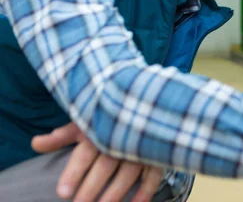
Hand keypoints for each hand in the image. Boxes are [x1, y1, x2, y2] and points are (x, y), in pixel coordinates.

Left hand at [32, 122, 162, 201]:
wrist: (147, 99)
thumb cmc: (111, 113)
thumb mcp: (86, 119)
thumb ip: (63, 134)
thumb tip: (35, 144)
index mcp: (101, 128)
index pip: (85, 153)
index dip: (74, 173)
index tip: (62, 193)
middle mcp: (122, 138)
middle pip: (105, 166)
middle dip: (92, 188)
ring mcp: (141, 146)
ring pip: (129, 172)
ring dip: (116, 193)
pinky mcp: (157, 153)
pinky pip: (153, 173)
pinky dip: (147, 190)